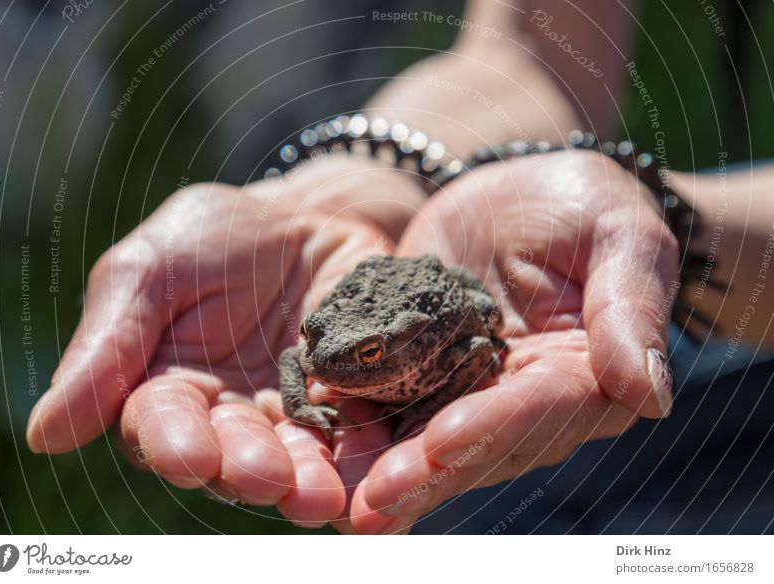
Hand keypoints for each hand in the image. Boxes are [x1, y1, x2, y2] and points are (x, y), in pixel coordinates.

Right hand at [25, 155, 423, 517]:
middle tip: (268, 479)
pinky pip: (357, 433)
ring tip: (321, 494)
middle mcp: (229, 415)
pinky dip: (362, 454)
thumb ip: (107, 346)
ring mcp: (292, 412)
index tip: (191, 457)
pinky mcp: (349, 402)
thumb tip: (44, 434)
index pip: (162, 426)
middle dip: (249, 469)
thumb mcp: (150, 270)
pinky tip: (369, 470)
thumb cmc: (213, 238)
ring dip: (307, 479)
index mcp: (167, 387)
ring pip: (296, 457)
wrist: (304, 217)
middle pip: (234, 455)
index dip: (175, 443)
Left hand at [347, 149, 679, 532]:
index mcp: (583, 376)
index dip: (493, 427)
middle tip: (367, 504)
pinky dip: (352, 427)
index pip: (539, 411)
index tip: (445, 443)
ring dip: (376, 469)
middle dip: (420, 472)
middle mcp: (522, 401)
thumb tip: (652, 393)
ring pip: (421, 440)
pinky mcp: (418, 372)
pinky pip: (385, 405)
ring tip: (328, 494)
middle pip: (473, 444)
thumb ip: (631, 310)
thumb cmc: (584, 207)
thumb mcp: (620, 236)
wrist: (521, 195)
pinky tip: (311, 446)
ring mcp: (465, 393)